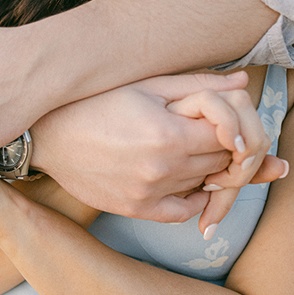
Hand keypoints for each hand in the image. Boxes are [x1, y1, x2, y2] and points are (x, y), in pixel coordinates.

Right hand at [31, 72, 283, 228]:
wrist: (49, 134)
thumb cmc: (97, 102)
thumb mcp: (148, 85)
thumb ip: (200, 85)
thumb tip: (244, 82)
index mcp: (169, 134)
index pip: (231, 136)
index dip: (234, 125)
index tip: (222, 117)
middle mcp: (163, 168)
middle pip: (222, 162)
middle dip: (225, 146)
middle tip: (212, 131)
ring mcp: (149, 193)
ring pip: (206, 185)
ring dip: (210, 169)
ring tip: (194, 148)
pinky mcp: (135, 209)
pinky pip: (183, 211)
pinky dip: (195, 199)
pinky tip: (188, 180)